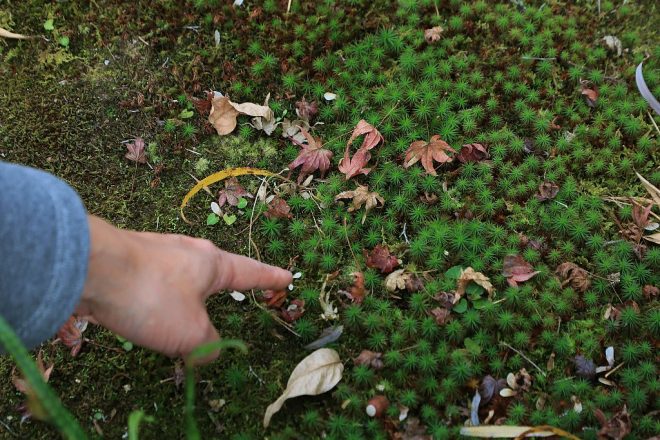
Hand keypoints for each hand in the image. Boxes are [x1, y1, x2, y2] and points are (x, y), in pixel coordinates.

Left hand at [76, 216, 291, 362]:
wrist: (87, 270)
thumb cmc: (152, 297)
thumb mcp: (191, 333)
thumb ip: (209, 346)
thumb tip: (209, 351)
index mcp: (211, 263)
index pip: (250, 271)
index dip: (270, 278)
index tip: (287, 276)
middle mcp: (187, 252)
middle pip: (214, 269)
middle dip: (226, 281)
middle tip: (240, 286)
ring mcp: (155, 252)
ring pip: (181, 277)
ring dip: (188, 295)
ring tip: (186, 313)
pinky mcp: (127, 262)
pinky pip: (154, 283)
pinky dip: (159, 300)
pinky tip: (148, 312)